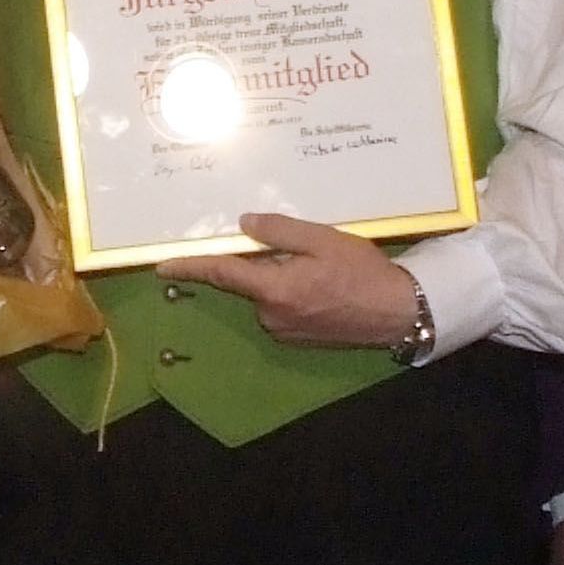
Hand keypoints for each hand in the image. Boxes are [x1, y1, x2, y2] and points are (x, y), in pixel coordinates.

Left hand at [154, 212, 419, 348]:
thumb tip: (243, 226)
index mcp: (274, 291)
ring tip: (325, 271)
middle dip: (266, 263)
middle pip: (251, 281)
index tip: (162, 266)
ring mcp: (284, 331)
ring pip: (268, 294)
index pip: (222, 274)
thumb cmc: (364, 274)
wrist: (400, 313)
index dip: (191, 267)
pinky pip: (283, 307)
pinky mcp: (297, 338)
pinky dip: (294, 294)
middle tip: (307, 253)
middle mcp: (271, 316)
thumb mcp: (323, 241)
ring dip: (283, 278)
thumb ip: (280, 231)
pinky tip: (325, 288)